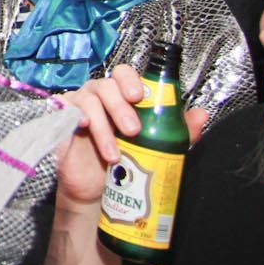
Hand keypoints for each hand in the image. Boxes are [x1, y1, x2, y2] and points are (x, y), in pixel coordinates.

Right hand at [55, 65, 208, 209]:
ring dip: (103, 127)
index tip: (140, 96)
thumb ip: (178, 130)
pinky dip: (76, 114)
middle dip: (120, 107)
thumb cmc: (126, 162)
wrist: (99, 191)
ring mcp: (78, 106)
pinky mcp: (62, 120)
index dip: (130, 80)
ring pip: (88, 100)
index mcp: (120, 96)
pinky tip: (85, 126)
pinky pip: (65, 108)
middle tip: (133, 131)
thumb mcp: (158, 146)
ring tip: (115, 154)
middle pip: (106, 85)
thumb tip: (201, 114)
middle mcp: (98, 96)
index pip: (123, 73)